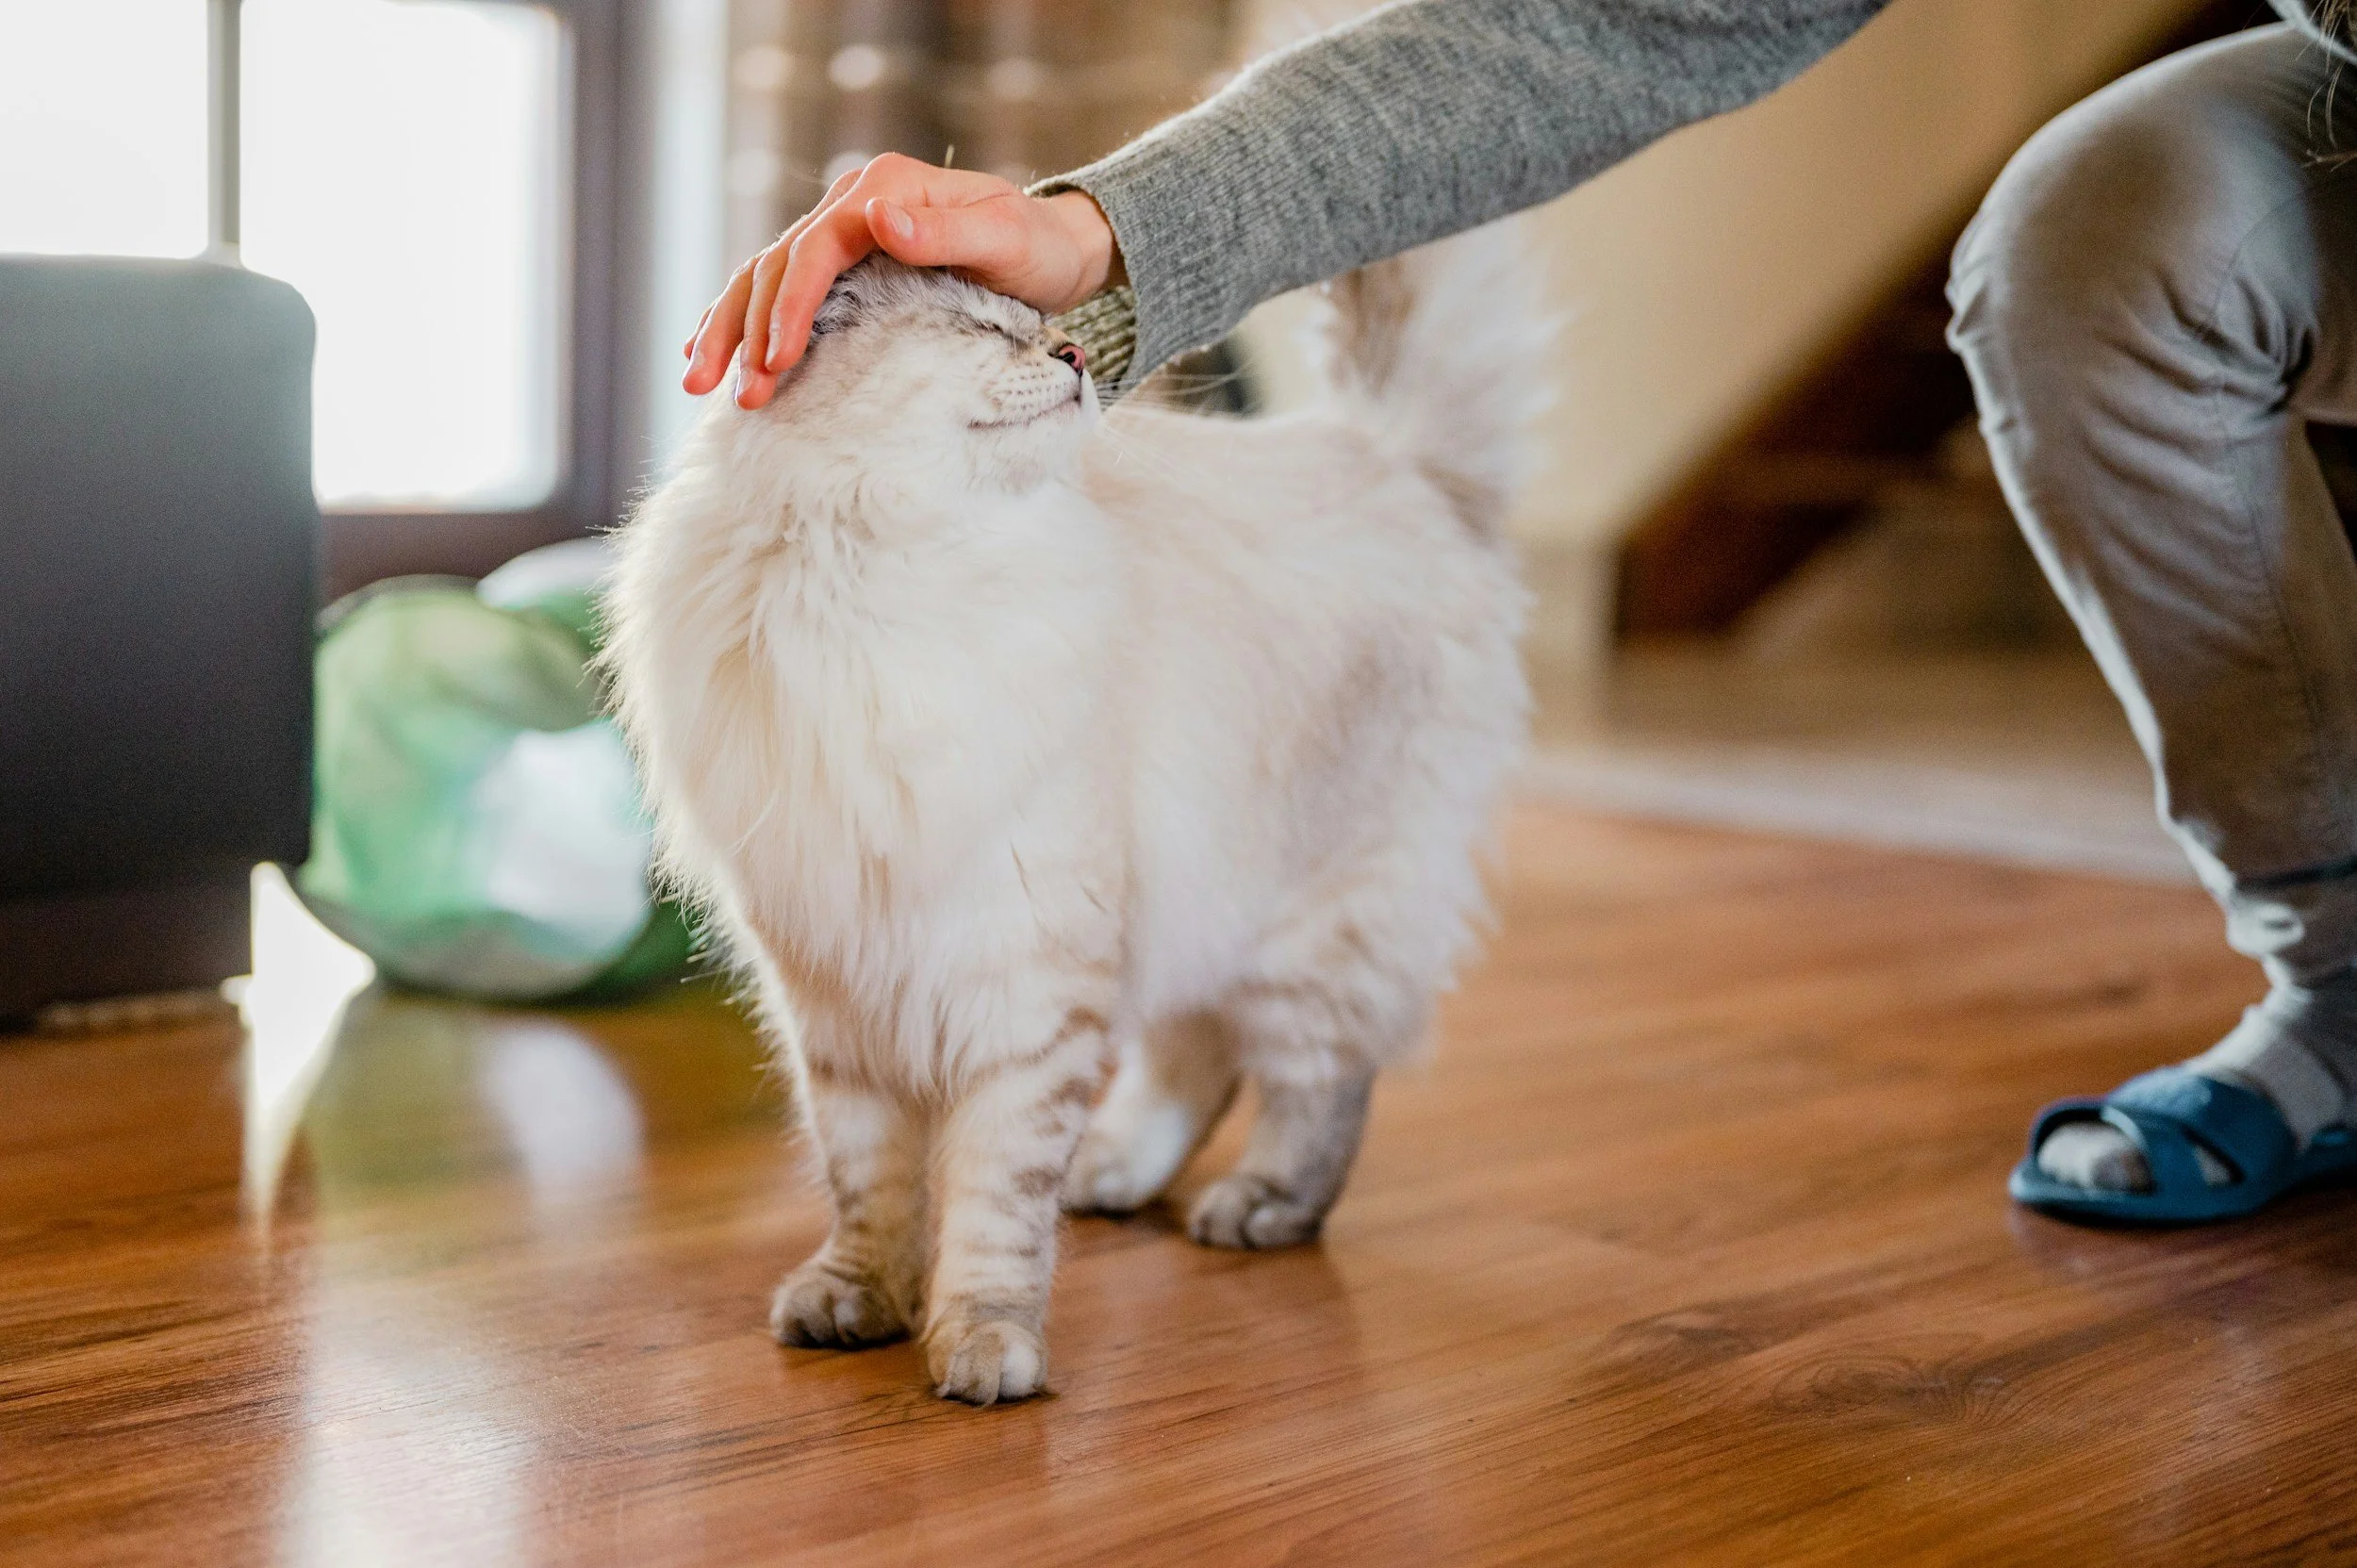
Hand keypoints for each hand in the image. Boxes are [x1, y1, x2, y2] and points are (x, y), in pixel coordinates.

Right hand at [682, 153, 1121, 409]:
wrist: (1055, 246)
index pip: (815, 249)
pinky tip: (707, 348)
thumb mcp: (1005, 239)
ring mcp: (845, 227)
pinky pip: (780, 285)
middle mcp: (855, 201)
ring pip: (765, 276)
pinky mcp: (846, 259)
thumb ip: (946, 233)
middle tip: (736, 396)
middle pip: (777, 264)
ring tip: (699, 383)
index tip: (776, 361)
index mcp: (883, 189)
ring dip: (729, 329)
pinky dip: (742, 318)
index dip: (790, 307)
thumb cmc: (1037, 247)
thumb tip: (879, 218)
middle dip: (747, 331)